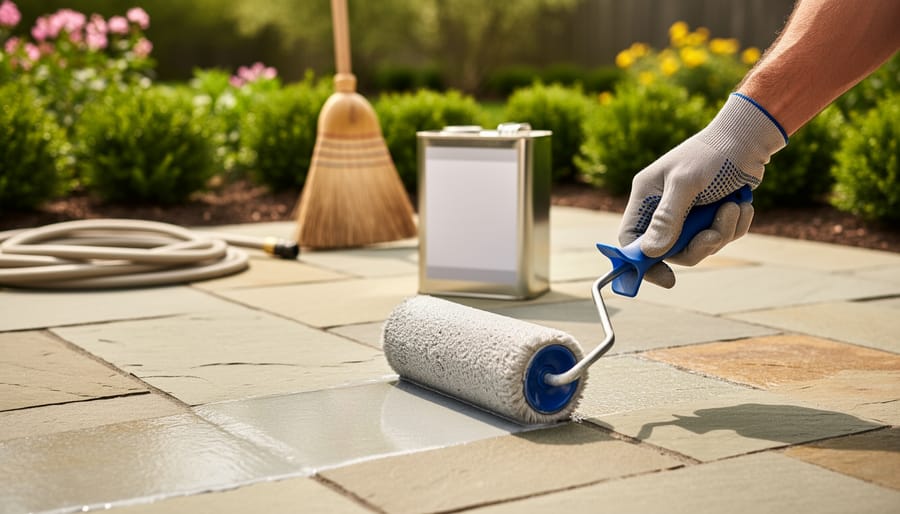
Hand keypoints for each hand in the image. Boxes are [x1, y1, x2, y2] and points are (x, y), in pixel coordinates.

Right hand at [618, 93, 787, 287]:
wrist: (748, 139)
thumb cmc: (712, 154)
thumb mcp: (686, 183)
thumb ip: (668, 217)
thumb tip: (651, 252)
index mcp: (647, 197)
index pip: (630, 239)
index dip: (641, 262)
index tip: (665, 278)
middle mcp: (663, 209)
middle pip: (669, 250)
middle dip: (698, 245)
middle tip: (715, 233)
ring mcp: (688, 215)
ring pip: (698, 247)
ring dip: (721, 232)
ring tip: (732, 207)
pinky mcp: (711, 217)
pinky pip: (720, 238)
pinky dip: (734, 226)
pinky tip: (740, 204)